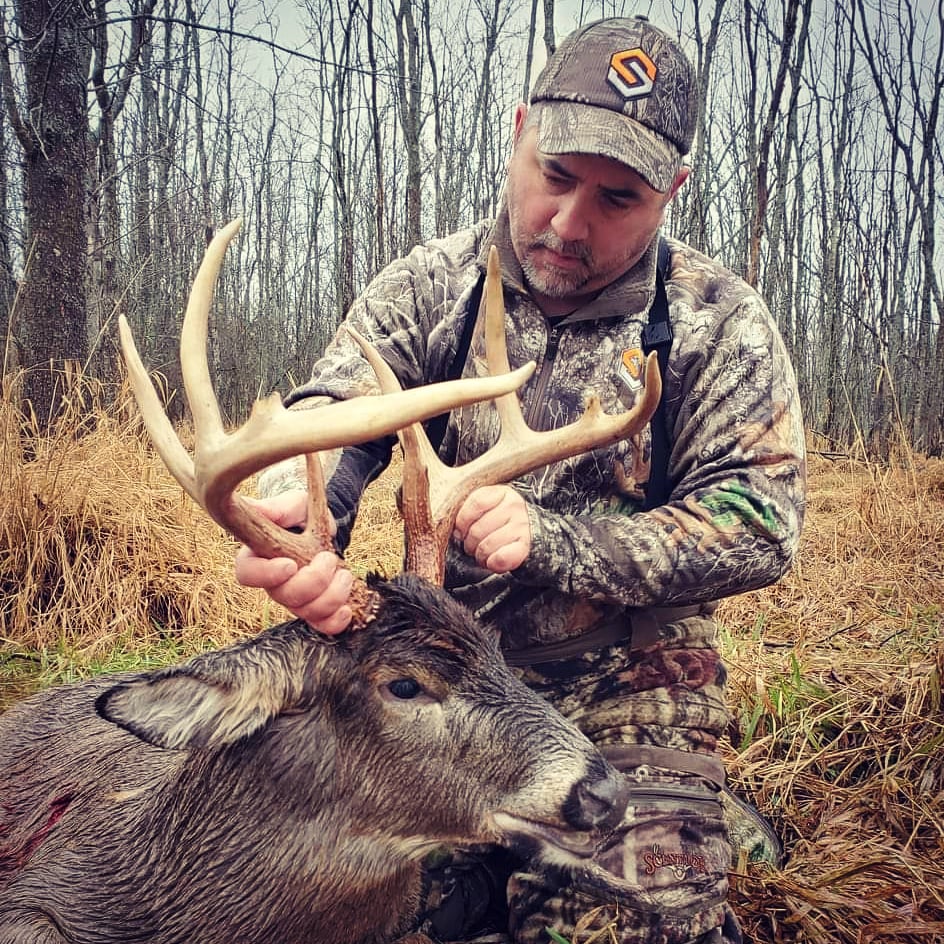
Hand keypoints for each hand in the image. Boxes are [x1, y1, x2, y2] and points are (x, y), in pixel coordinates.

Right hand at [233, 490, 354, 633]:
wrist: (324, 528)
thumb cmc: (303, 515)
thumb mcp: (294, 505)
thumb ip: (279, 508)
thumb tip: (256, 508)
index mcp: (258, 555)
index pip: (247, 574)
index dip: (266, 575)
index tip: (290, 564)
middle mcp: (272, 582)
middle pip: (282, 596)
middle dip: (312, 581)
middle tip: (329, 558)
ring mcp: (292, 598)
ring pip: (304, 611)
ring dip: (331, 596)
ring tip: (345, 574)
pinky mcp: (313, 608)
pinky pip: (320, 625)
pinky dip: (335, 621)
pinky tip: (347, 609)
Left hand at [453, 485, 530, 572]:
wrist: (528, 532)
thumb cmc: (500, 520)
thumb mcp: (486, 508)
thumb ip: (470, 512)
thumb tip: (458, 531)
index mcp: (501, 493)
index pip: (476, 503)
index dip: (462, 521)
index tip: (460, 531)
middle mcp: (514, 506)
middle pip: (478, 528)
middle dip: (469, 543)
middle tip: (471, 547)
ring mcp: (522, 525)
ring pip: (486, 546)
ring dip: (479, 555)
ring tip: (482, 554)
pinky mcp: (526, 545)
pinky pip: (500, 558)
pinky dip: (491, 563)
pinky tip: (492, 560)